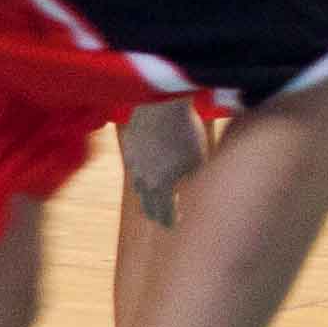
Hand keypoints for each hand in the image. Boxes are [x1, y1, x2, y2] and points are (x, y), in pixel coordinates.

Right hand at [120, 97, 205, 229]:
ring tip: (156, 194)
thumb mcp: (198, 159)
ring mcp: (133, 162)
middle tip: (164, 217)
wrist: (162, 102)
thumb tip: (187, 189)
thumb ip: (192, 180)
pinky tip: (149, 166)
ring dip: (148, 194)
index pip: (164, 214)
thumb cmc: (186, 131)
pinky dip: (142, 171)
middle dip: (157, 214)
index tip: (177, 223)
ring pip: (138, 186)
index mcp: (161, 186)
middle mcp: (142, 179)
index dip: (171, 222)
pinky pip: (134, 165)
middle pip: (147, 206)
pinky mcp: (128, 146)